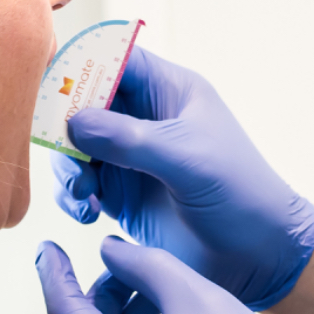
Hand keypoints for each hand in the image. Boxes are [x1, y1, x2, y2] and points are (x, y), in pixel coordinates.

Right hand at [49, 47, 313, 309]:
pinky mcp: (124, 194)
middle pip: (84, 104)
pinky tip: (88, 213)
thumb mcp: (185, 158)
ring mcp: (133, 156)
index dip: (81, 68)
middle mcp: (147, 118)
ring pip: (76, 147)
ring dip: (69, 168)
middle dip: (65, 129)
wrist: (259, 254)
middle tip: (69, 157)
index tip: (54, 94)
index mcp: (170, 91)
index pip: (114, 59)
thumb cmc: (239, 193)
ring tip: (84, 194)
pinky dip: (75, 196)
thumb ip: (127, 139)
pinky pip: (82, 184)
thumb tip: (72, 123)